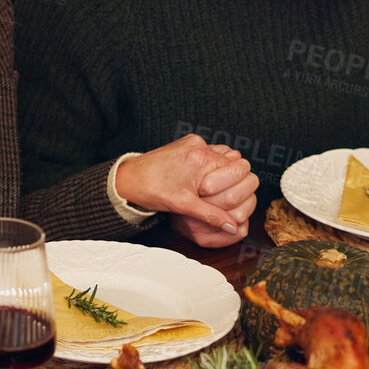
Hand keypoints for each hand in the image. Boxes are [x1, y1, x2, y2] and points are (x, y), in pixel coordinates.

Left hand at [116, 136, 260, 247]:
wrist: (129, 178)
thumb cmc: (151, 189)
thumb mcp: (184, 206)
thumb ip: (212, 215)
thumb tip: (232, 227)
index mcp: (201, 160)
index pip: (240, 169)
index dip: (234, 187)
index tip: (223, 197)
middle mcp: (200, 146)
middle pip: (236, 160)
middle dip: (230, 179)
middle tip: (215, 192)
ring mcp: (194, 142)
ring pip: (226, 155)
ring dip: (222, 171)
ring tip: (207, 186)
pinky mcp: (188, 142)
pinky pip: (211, 151)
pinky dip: (211, 164)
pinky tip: (200, 177)